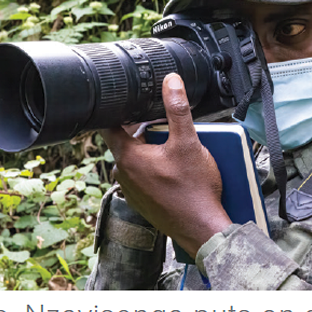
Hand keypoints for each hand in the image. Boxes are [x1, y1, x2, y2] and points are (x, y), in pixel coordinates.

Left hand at [100, 74, 231, 257]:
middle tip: (171, 131)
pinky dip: (157, 172)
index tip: (132, 104)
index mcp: (128, 157)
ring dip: (153, 153)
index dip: (120, 112)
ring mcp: (131, 191)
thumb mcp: (189, 143)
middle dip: (148, 132)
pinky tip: (178, 175)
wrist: (201, 229)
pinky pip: (145, 178)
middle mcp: (124, 174)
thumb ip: (178, 110)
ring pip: (138, 161)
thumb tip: (170, 82)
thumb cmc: (194, 190)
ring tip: (179, 154)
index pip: (109, 126)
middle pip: (129, 142)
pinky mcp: (142, 202)